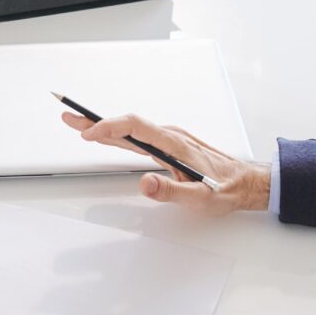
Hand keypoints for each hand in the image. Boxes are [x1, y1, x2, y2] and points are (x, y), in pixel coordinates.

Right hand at [60, 111, 270, 215]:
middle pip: (127, 124)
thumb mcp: (199, 198)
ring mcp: (169, 139)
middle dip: (96, 121)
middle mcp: (170, 136)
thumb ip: (170, 192)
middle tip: (69, 116)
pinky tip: (107, 136)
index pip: (134, 128)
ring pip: (131, 129)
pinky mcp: (169, 145)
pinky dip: (118, 134)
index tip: (89, 134)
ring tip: (78, 125)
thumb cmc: (225, 189)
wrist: (246, 182)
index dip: (109, 127)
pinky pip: (138, 135)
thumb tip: (144, 184)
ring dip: (104, 127)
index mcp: (174, 144)